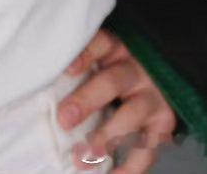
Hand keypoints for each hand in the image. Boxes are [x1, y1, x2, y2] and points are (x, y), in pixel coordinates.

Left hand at [57, 27, 177, 171]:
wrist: (158, 82)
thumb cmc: (115, 71)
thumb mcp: (103, 59)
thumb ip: (81, 69)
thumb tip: (43, 88)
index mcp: (116, 49)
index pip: (100, 45)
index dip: (84, 56)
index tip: (67, 70)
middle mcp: (136, 71)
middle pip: (112, 82)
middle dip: (87, 102)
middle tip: (65, 120)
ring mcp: (152, 98)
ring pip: (132, 115)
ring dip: (107, 137)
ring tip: (86, 154)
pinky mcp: (163, 125)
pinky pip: (148, 149)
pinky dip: (129, 168)